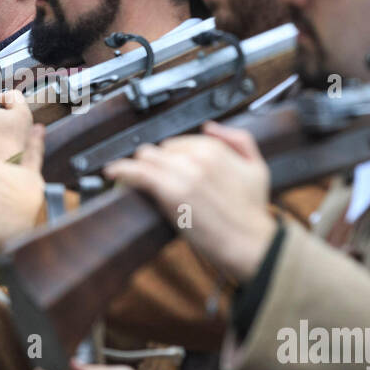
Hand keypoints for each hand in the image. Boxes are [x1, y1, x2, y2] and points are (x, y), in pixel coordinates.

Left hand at [104, 122, 275, 283]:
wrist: (250, 243)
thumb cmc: (252, 211)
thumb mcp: (257, 167)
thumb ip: (238, 140)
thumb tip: (210, 127)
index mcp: (215, 148)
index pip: (179, 142)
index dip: (170, 156)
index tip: (163, 165)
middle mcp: (198, 156)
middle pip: (160, 150)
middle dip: (155, 162)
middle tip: (149, 176)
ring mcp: (183, 173)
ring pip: (146, 158)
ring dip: (137, 166)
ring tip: (124, 174)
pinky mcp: (171, 192)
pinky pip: (139, 173)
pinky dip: (122, 170)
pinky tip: (112, 173)